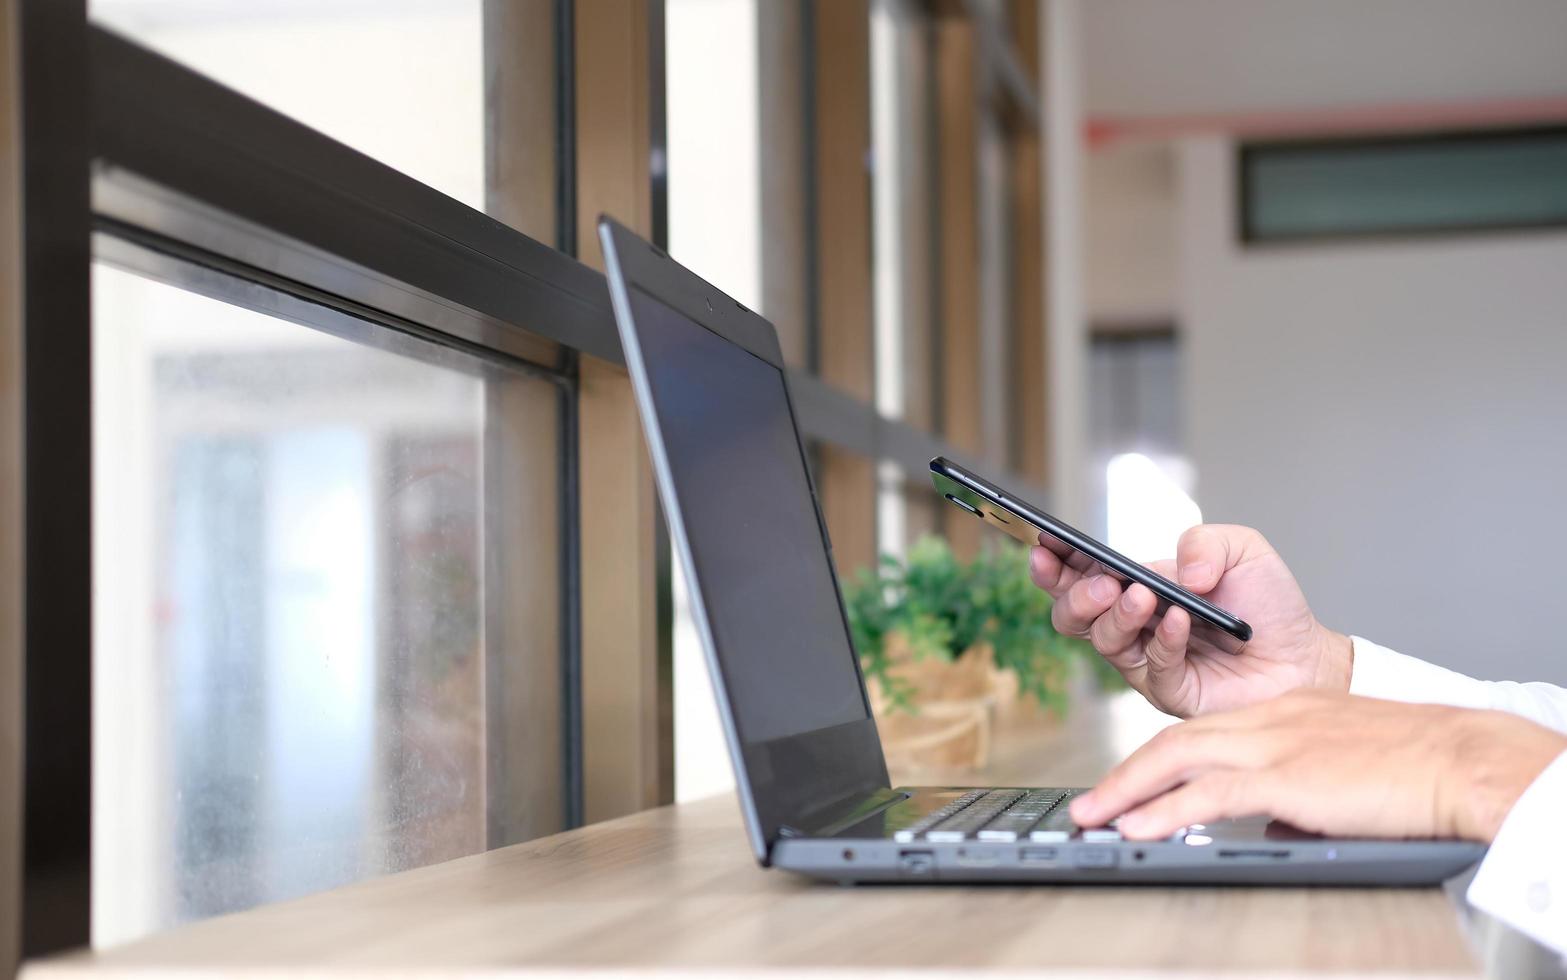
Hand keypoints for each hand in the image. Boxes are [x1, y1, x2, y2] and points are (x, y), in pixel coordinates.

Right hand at [1030, 523, 1351, 716]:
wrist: (1307, 657)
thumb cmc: (1269, 605)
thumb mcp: (1242, 550)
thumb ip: (1205, 542)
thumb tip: (1177, 571)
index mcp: (1137, 586)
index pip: (1081, 574)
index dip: (1056, 562)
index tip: (1043, 545)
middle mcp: (1134, 625)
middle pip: (1074, 615)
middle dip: (1074, 595)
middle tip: (1100, 582)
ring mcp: (1147, 660)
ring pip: (1104, 641)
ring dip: (1117, 615)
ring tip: (1141, 596)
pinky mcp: (1171, 690)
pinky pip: (1151, 667)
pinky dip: (1162, 640)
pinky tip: (1178, 620)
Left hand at [1069, 690, 1566, 842]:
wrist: (1459, 759)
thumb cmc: (1413, 768)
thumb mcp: (1338, 768)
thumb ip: (1295, 791)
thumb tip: (1271, 826)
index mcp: (1280, 714)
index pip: (1200, 733)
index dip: (1155, 760)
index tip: (1126, 785)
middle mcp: (1267, 721)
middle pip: (1174, 742)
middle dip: (1124, 776)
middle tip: (1089, 805)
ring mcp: (1274, 745)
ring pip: (1178, 759)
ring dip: (1127, 791)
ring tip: (1094, 819)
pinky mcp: (1288, 775)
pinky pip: (1209, 790)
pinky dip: (1165, 808)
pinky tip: (1139, 825)